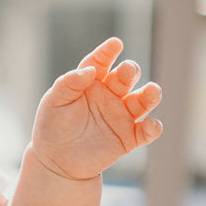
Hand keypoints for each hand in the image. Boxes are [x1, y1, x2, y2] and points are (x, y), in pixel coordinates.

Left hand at [31, 37, 162, 182]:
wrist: (56, 161)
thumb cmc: (53, 127)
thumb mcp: (54, 102)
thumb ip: (69, 83)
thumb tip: (90, 70)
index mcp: (90, 83)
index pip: (100, 62)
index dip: (107, 52)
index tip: (115, 43)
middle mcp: (109, 95)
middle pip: (126, 77)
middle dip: (130, 71)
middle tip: (128, 71)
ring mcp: (121, 116)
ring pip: (143, 100)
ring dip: (151, 94)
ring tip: (153, 91)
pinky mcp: (128, 138)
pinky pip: (146, 131)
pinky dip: (153, 127)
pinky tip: (150, 125)